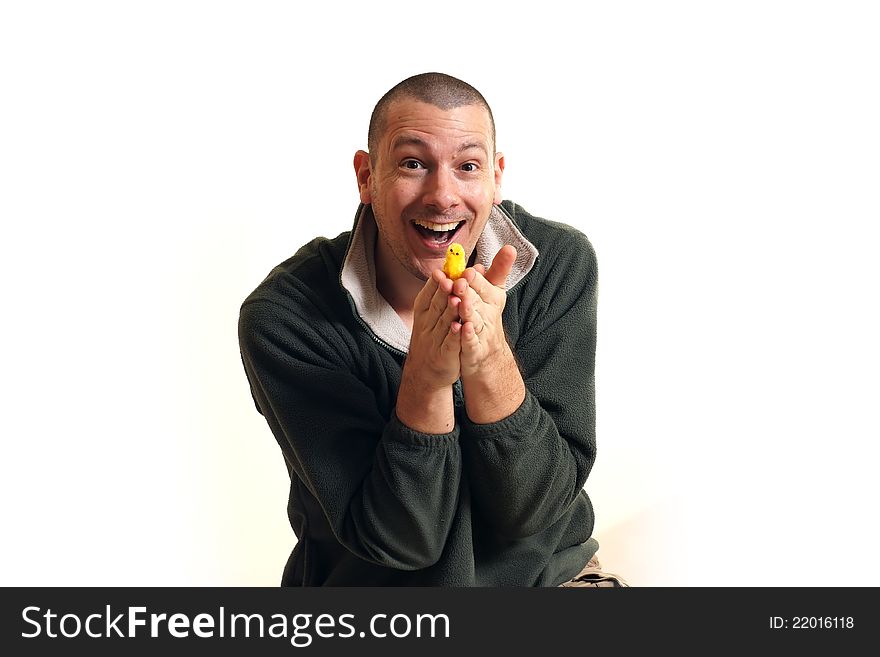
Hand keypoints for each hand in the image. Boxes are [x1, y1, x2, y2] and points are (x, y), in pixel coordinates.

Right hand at [405, 269, 462, 388]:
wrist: (426, 372)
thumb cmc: (434, 335)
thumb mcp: (435, 312)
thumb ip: (449, 291)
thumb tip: (474, 268)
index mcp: (424, 310)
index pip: (429, 293)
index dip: (436, 282)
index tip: (443, 270)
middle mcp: (427, 323)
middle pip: (436, 304)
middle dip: (444, 292)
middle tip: (451, 279)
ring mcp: (434, 340)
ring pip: (444, 322)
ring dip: (450, 311)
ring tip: (457, 298)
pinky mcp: (443, 356)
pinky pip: (449, 344)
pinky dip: (454, 335)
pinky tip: (460, 327)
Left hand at [454, 245, 516, 377]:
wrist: (488, 353)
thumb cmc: (487, 316)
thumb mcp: (494, 292)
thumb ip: (498, 271)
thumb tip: (509, 248)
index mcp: (491, 297)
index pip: (483, 285)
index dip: (476, 279)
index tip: (469, 270)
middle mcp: (488, 313)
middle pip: (477, 300)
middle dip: (468, 291)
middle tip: (459, 282)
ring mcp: (483, 332)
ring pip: (474, 319)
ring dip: (467, 310)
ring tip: (459, 301)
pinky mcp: (475, 349)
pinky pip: (471, 341)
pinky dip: (467, 335)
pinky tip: (461, 328)